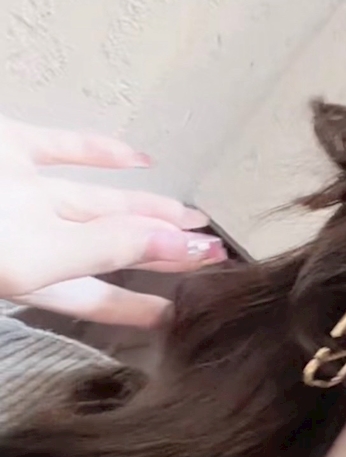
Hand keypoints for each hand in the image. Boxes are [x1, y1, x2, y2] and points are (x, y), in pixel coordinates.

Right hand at [0, 115, 228, 326]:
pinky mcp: (10, 145)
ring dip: (147, 207)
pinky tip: (142, 159)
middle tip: (214, 255)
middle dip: (164, 252)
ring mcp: (23, 191)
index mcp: (39, 275)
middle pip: (114, 248)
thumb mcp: (36, 254)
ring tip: (195, 216)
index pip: (104, 299)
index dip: (146, 307)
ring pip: (98, 201)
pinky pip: (63, 148)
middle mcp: (34, 236)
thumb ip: (104, 249)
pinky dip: (103, 152)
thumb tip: (177, 245)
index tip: (191, 310)